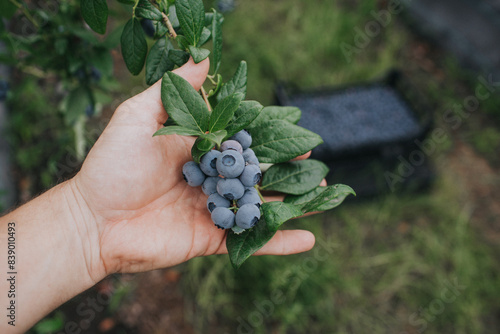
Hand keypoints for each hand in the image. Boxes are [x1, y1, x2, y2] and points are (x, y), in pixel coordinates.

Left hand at [71, 58, 315, 281]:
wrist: (94, 219)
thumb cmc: (114, 165)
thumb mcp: (139, 116)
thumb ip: (174, 89)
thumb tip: (203, 58)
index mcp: (198, 150)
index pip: (240, 140)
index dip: (267, 134)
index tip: (294, 127)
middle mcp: (210, 179)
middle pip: (256, 172)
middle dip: (286, 166)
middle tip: (314, 160)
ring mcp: (213, 210)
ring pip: (260, 205)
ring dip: (293, 201)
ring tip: (323, 193)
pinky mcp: (212, 239)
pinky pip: (250, 242)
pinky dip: (279, 243)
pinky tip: (309, 240)